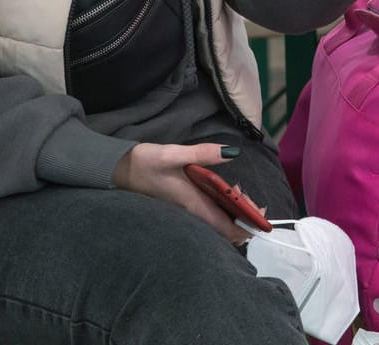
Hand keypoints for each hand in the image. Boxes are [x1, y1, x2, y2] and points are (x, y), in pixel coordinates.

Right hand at [112, 142, 257, 243]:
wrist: (117, 170)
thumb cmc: (144, 163)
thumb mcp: (174, 154)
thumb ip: (203, 154)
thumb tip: (231, 152)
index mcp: (192, 204)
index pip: (225, 227)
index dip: (246, 227)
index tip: (262, 220)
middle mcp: (191, 211)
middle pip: (224, 227)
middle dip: (244, 219)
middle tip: (257, 205)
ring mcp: (186, 209)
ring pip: (216, 220)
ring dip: (234, 213)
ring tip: (242, 196)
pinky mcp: (182, 203)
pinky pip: (208, 212)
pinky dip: (222, 206)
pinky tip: (225, 191)